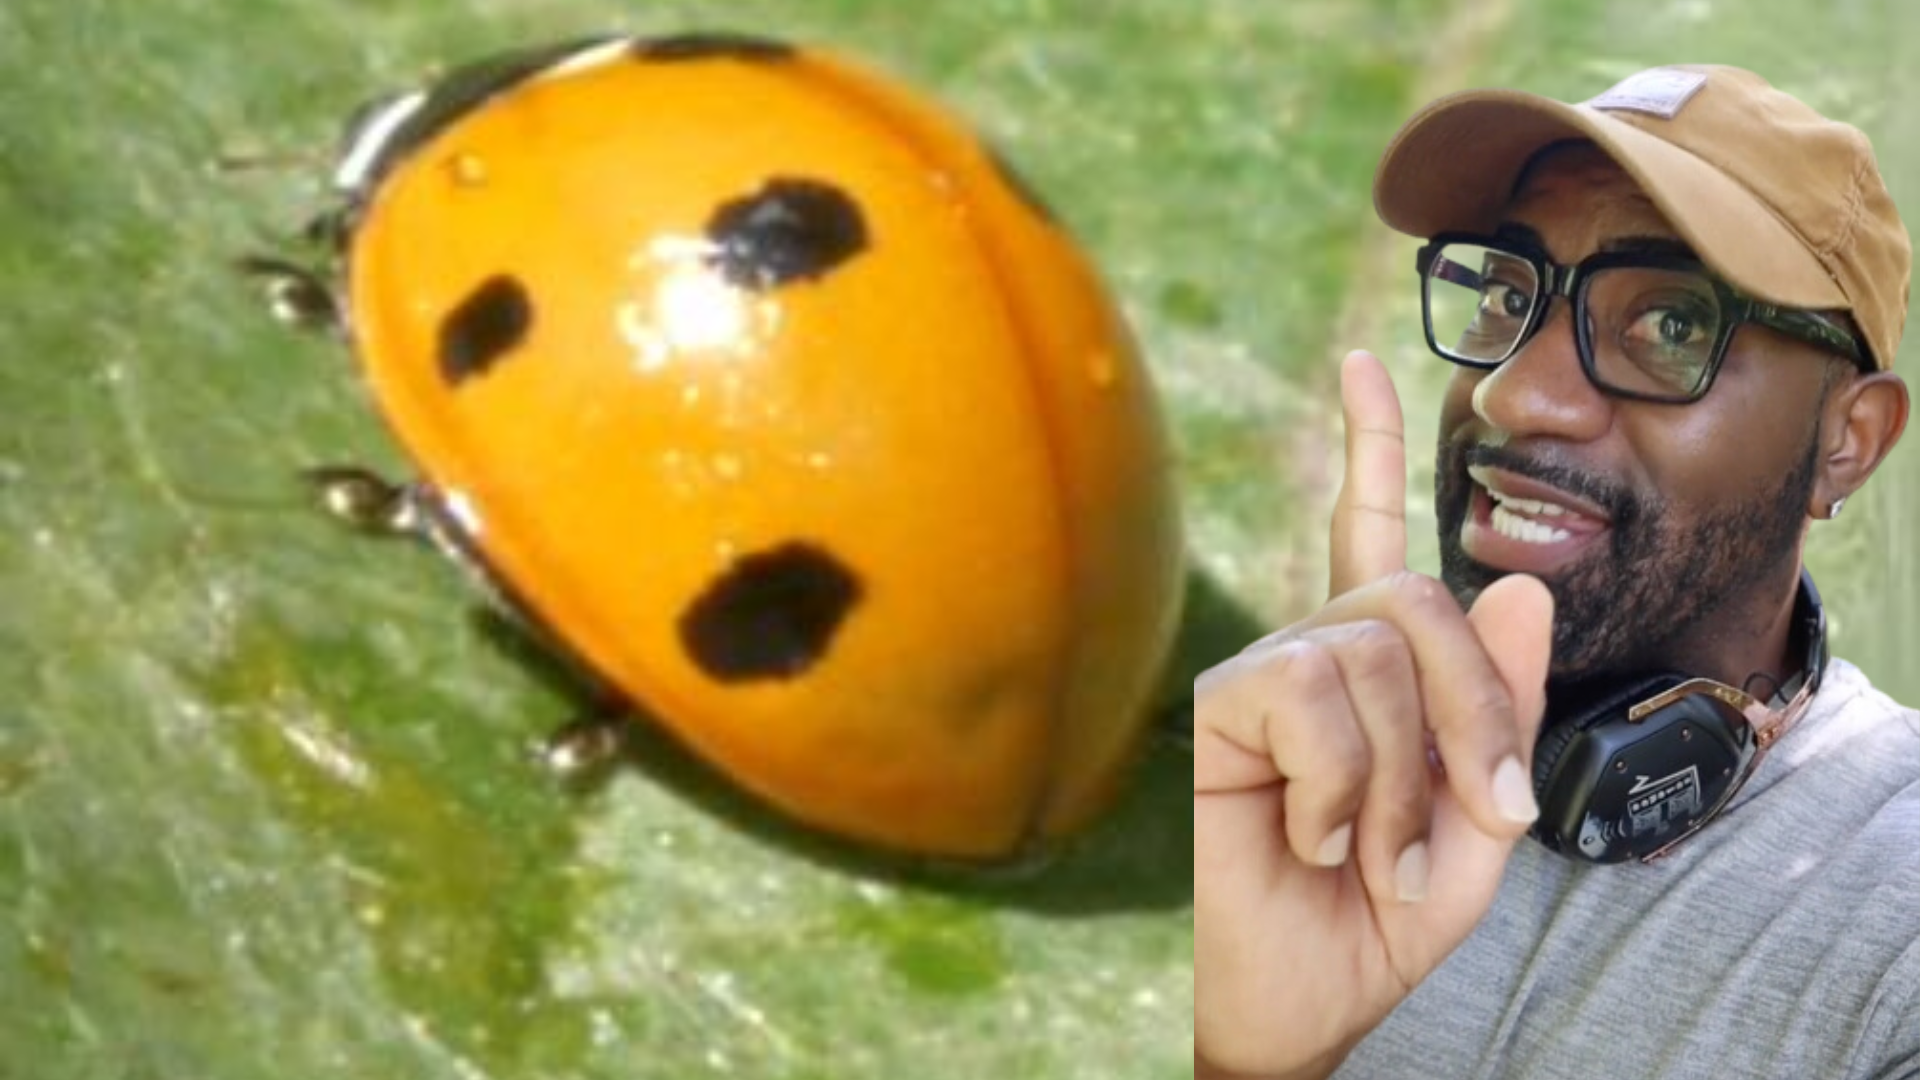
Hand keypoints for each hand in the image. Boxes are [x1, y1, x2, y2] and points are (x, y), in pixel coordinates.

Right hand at [1193, 351, 1554, 1079]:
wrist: (1305, 997)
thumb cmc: (1381, 917)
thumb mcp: (1478, 820)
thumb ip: (1502, 710)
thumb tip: (1518, 582)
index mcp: (1374, 669)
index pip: (1370, 536)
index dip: (1367, 447)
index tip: (1360, 362)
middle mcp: (1315, 651)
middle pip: (1416, 596)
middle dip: (1474, 707)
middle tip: (1479, 815)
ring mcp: (1265, 673)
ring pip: (1373, 653)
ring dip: (1402, 779)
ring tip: (1372, 854)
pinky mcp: (1223, 705)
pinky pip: (1315, 693)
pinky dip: (1342, 784)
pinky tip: (1310, 834)